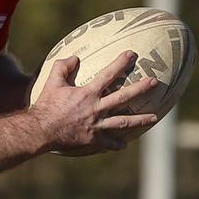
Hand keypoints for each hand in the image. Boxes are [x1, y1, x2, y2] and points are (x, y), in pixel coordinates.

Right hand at [30, 51, 157, 151]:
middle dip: (141, 88)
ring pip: (124, 122)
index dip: (120, 63)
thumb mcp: (52, 81)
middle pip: (124, 97)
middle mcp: (97, 108)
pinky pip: (109, 143)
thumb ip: (63, 66)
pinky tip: (125, 144)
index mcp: (88, 93)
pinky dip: (118, 144)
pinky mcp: (94, 139)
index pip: (108, 74)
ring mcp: (97, 124)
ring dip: (140, 119)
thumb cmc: (47, 105)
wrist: (43, 130)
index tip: (132, 54)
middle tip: (155, 82)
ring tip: (154, 117)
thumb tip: (75, 57)